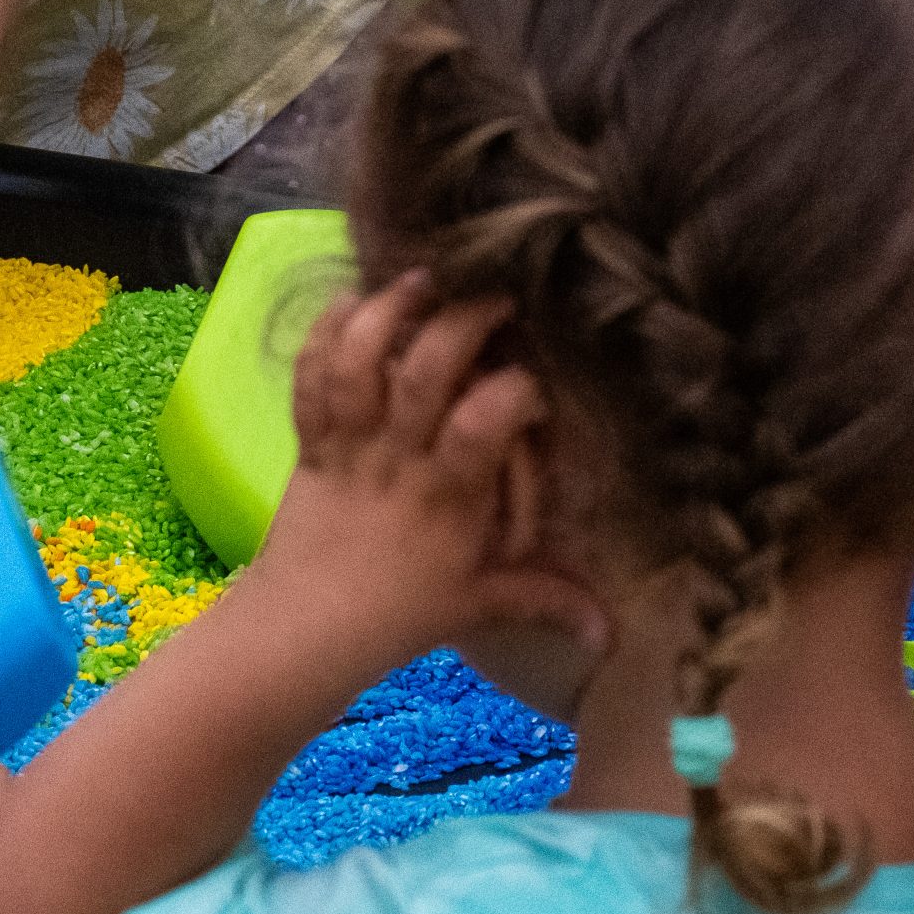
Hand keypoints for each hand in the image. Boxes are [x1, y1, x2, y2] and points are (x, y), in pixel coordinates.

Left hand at [262, 272, 602, 674]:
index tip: (537, 382)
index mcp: (449, 495)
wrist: (300, 631)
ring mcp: (349, 445)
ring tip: (419, 278)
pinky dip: (325, 335)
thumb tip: (613, 635)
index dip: (515, 389)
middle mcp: (398, 459)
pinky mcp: (309, 442)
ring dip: (386, 313)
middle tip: (493, 293)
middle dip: (461, 322)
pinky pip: (310, 378)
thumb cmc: (397, 615)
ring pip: (359, 363)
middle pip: (425, 371)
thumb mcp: (479, 604)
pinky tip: (351, 301)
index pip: (484, 421)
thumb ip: (547, 601)